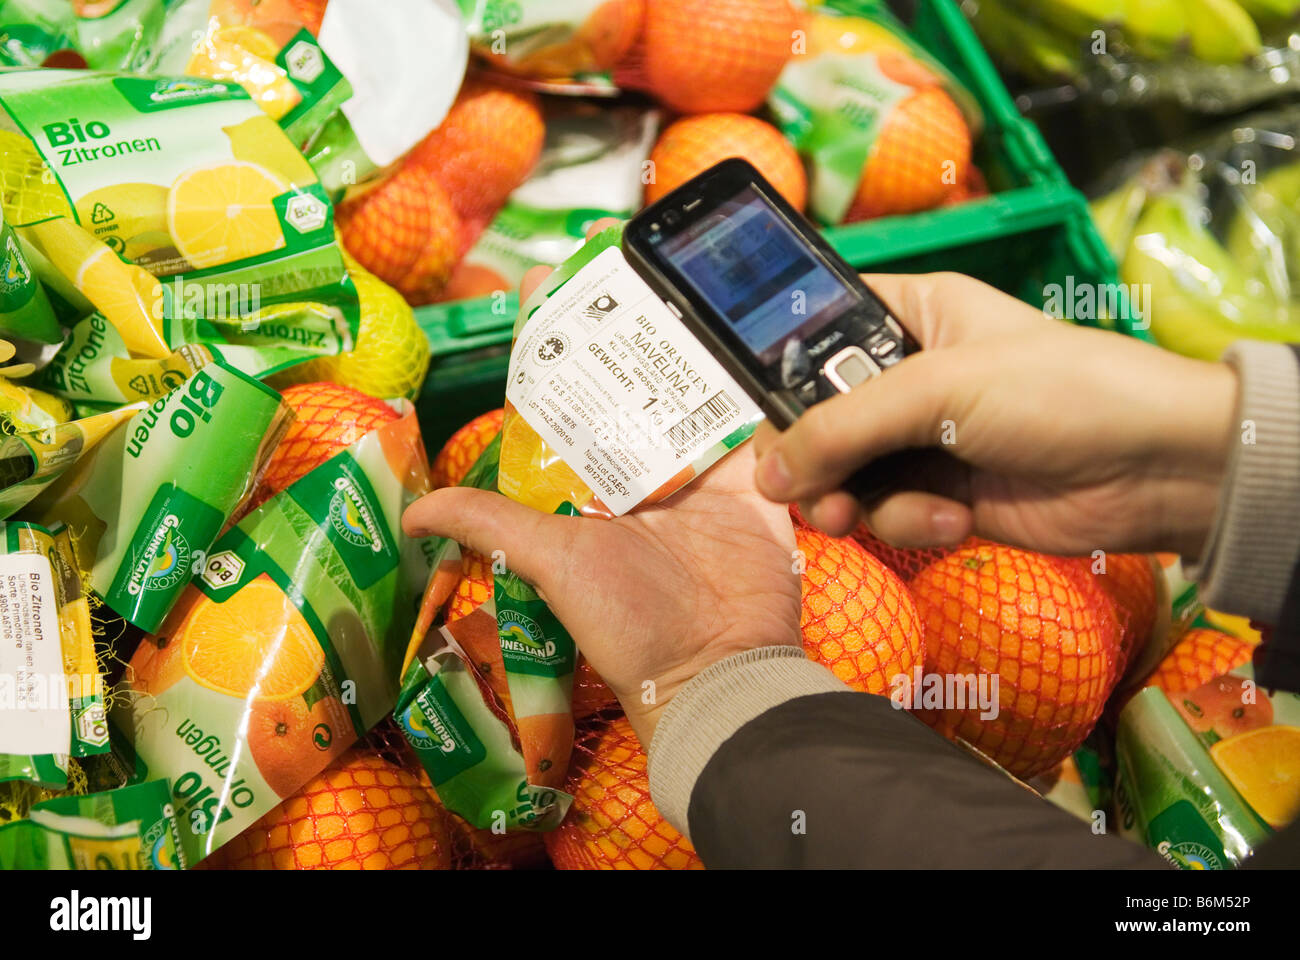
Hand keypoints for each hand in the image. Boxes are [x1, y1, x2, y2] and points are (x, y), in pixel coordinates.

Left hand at [403, 225, 800, 748]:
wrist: (717, 667)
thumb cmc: (628, 621)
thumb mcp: (551, 565)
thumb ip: (490, 524)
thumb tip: (407, 517)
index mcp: (586, 479)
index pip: (563, 394)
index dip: (555, 338)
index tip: (547, 279)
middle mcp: (638, 466)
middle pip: (628, 375)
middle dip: (623, 314)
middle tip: (621, 247)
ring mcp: (697, 468)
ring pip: (689, 384)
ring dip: (685, 332)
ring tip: (679, 267)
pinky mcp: (751, 477)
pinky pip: (750, 420)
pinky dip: (749, 380)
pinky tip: (744, 326)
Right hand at [753, 272, 1238, 559]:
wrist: (1154, 469)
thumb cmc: (1056, 391)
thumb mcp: (939, 389)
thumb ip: (842, 427)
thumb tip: (766, 473)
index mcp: (908, 315)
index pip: (815, 331)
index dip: (779, 368)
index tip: (757, 408)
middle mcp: (908, 375)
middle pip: (818, 416)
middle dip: (809, 456)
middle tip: (800, 487)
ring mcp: (925, 438)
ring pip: (845, 474)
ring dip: (854, 500)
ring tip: (860, 516)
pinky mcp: (943, 495)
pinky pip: (889, 512)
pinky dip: (909, 521)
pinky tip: (953, 518)